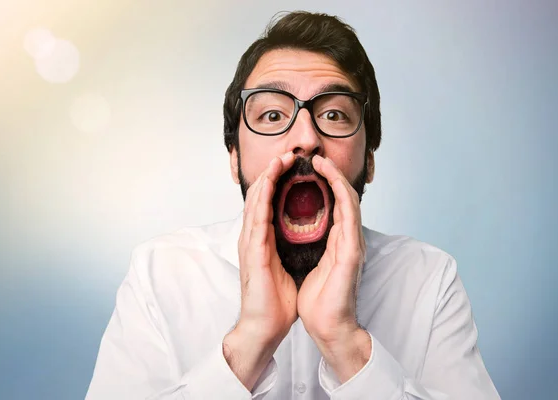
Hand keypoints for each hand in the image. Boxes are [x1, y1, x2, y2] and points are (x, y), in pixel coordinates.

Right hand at [223, 151, 297, 389]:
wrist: (266, 326)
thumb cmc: (277, 301)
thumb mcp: (288, 266)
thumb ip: (291, 247)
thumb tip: (307, 234)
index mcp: (263, 240)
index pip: (269, 203)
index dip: (278, 182)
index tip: (293, 167)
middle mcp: (254, 237)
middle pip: (260, 196)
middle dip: (273, 173)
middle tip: (287, 155)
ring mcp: (251, 243)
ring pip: (256, 200)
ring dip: (267, 177)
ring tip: (280, 159)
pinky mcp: (253, 252)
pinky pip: (257, 217)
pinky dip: (263, 196)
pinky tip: (270, 181)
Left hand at [297, 154, 370, 381]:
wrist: (327, 326)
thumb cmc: (317, 301)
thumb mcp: (308, 264)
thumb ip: (308, 246)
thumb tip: (293, 231)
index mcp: (336, 242)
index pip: (332, 205)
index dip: (322, 185)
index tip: (306, 170)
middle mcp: (347, 239)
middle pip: (342, 197)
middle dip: (329, 174)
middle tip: (314, 158)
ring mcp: (352, 243)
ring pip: (348, 199)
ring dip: (336, 177)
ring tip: (321, 160)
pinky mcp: (352, 251)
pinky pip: (349, 213)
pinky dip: (341, 192)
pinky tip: (331, 177)